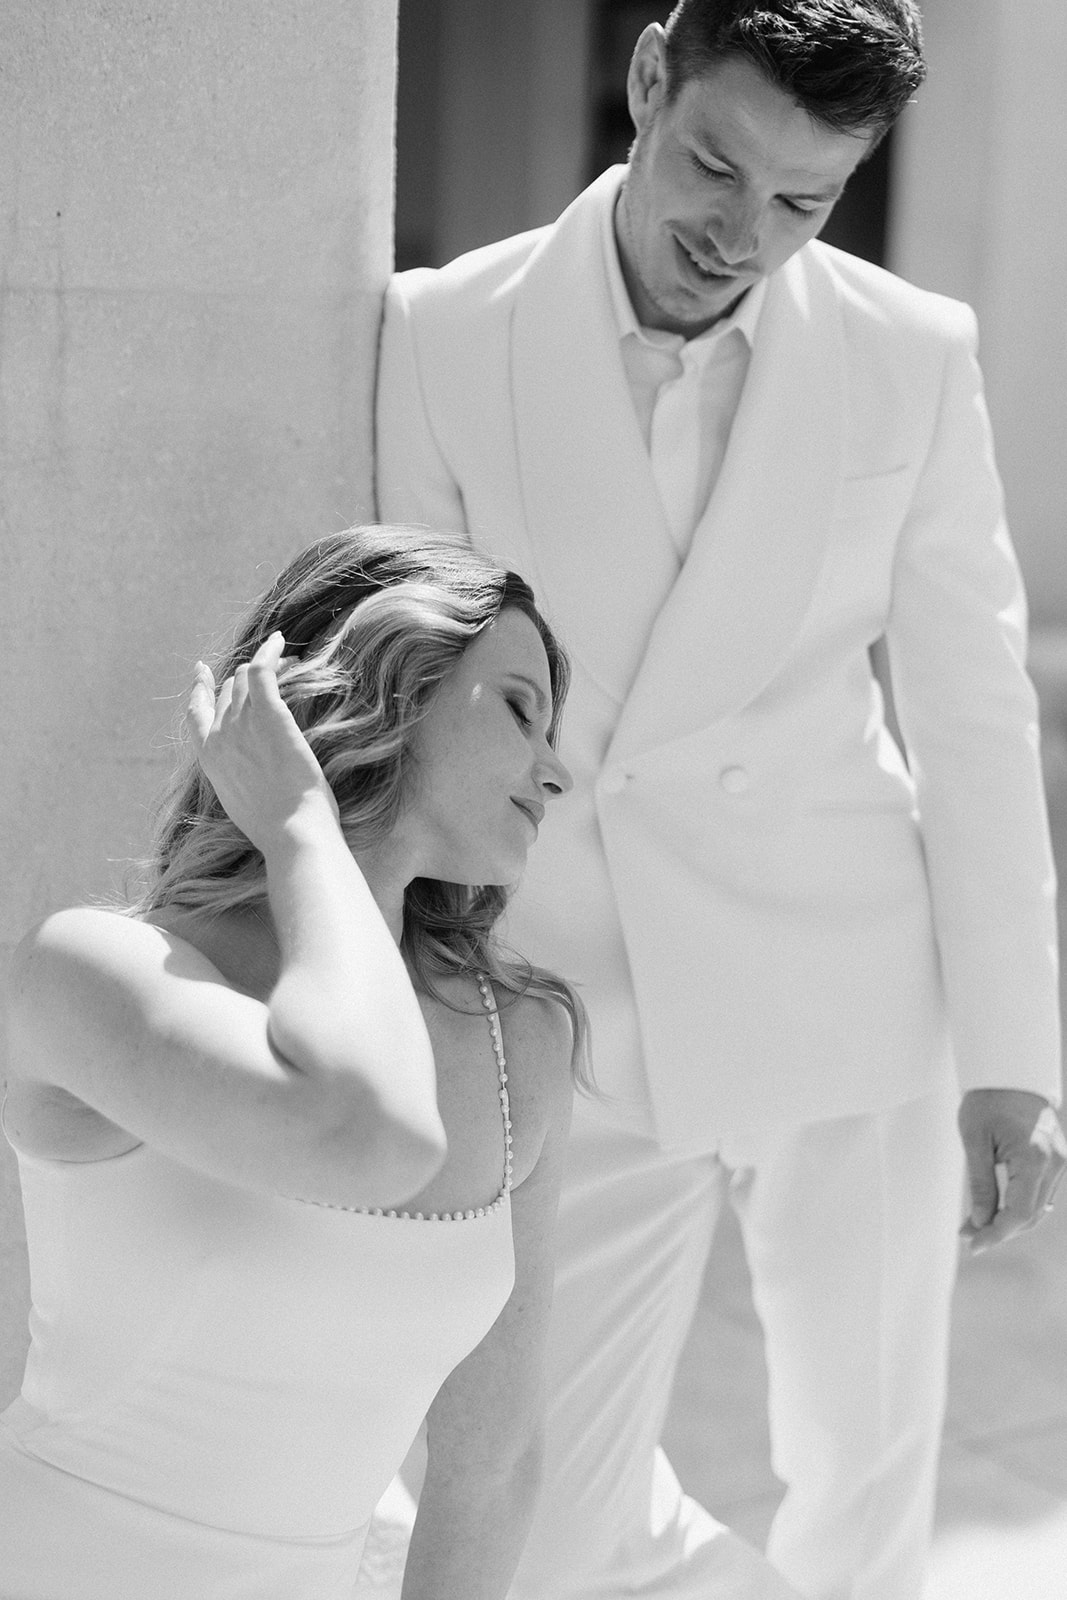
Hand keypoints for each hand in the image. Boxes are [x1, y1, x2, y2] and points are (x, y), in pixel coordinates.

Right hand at [187, 632, 339, 852]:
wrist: (292, 834)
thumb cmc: (278, 829)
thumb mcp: (244, 805)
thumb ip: (237, 780)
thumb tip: (248, 776)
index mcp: (209, 761)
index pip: (196, 714)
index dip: (199, 690)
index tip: (202, 672)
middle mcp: (220, 737)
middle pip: (225, 692)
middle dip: (244, 679)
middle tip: (272, 672)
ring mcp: (242, 725)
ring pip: (244, 679)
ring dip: (263, 666)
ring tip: (286, 661)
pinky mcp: (270, 716)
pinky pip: (262, 671)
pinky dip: (269, 651)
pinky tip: (279, 641)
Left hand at [958, 1089, 1066, 1253]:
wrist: (1010, 1070)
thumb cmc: (987, 1100)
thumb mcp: (975, 1141)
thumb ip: (981, 1184)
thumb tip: (982, 1221)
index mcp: (1034, 1158)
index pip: (1019, 1213)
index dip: (997, 1234)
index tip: (972, 1245)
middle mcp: (1054, 1163)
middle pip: (1031, 1215)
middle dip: (1000, 1230)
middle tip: (968, 1236)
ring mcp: (1059, 1160)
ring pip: (1039, 1207)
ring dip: (1011, 1221)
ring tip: (977, 1226)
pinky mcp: (1056, 1157)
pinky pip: (1042, 1193)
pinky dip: (1022, 1206)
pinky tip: (999, 1211)